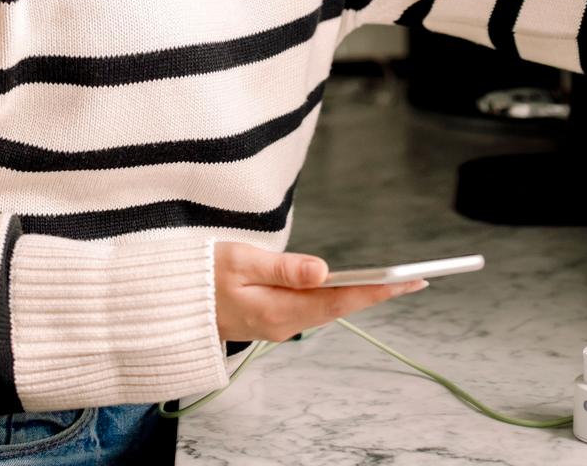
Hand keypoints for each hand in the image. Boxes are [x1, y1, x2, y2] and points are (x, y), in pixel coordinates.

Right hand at [212, 242, 424, 342]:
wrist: (170, 306)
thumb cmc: (201, 278)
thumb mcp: (240, 261)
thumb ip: (283, 267)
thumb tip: (323, 270)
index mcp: (277, 311)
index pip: (338, 299)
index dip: (375, 290)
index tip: (405, 282)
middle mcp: (283, 323)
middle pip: (340, 306)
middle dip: (378, 293)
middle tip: (415, 280)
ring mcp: (278, 324)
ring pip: (330, 309)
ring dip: (362, 295)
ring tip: (395, 283)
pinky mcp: (274, 319)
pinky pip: (315, 309)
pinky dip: (340, 297)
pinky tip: (355, 288)